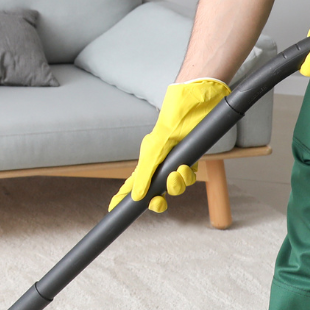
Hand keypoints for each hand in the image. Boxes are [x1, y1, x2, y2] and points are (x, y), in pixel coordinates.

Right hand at [108, 78, 229, 211]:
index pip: (130, 183)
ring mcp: (175, 161)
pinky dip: (189, 176)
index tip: (111, 209)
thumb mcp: (156, 146)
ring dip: (178, 184)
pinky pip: (189, 177)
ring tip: (180, 171)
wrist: (197, 100)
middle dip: (158, 200)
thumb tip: (137, 196)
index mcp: (145, 159)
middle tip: (159, 201)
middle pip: (154, 191)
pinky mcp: (190, 157)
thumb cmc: (173, 117)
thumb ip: (146, 172)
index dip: (122, 197)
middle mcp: (159, 162)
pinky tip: (188, 166)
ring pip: (175, 186)